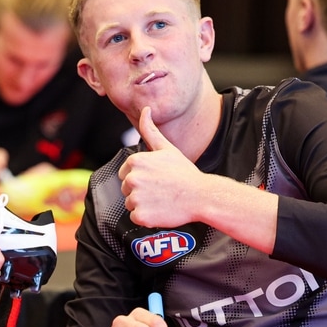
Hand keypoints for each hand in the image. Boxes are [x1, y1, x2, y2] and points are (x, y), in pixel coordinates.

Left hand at [118, 107, 202, 226]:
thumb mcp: (166, 148)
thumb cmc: (185, 172)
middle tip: (160, 190)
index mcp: (135, 161)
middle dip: (140, 191)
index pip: (125, 173)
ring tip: (161, 199)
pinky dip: (146, 217)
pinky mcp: (140, 215)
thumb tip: (145, 109)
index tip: (156, 179)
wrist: (201, 196)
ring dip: (143, 204)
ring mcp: (136, 197)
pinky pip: (135, 217)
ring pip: (130, 203)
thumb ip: (150, 130)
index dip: (140, 177)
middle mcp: (132, 178)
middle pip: (126, 189)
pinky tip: (160, 210)